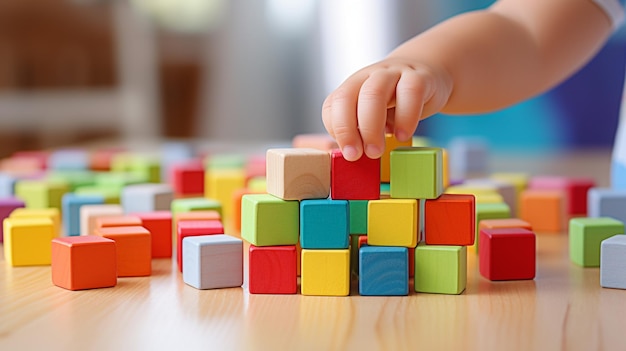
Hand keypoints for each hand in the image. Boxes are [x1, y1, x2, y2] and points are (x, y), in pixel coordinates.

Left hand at [322, 57, 451, 160]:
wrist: (429, 73)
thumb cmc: (398, 100)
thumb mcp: (376, 114)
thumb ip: (363, 131)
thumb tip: (354, 155)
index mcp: (353, 86)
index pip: (333, 104)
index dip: (336, 129)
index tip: (348, 151)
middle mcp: (369, 76)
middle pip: (347, 97)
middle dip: (347, 130)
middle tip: (356, 155)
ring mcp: (393, 73)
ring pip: (374, 92)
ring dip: (371, 127)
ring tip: (376, 151)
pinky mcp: (419, 77)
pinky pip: (410, 92)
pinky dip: (405, 118)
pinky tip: (403, 135)